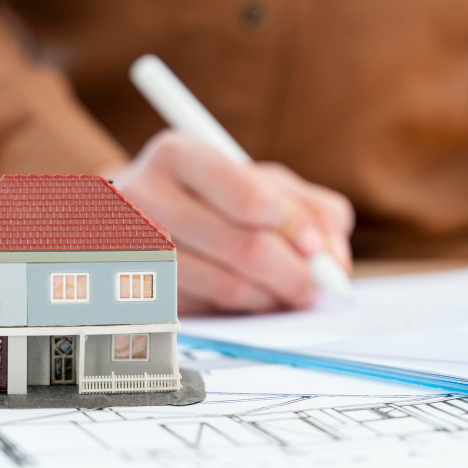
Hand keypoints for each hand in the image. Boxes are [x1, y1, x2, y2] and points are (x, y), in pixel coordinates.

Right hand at [106, 130, 353, 313]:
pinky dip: (244, 311)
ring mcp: (134, 249)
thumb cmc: (214, 194)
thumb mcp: (262, 181)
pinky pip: (209, 313)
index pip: (251, 198)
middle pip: (244, 248)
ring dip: (272, 297)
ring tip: (287, 292)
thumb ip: (310, 209)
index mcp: (179, 155)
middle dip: (295, 274)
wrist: (136, 215)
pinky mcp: (138, 293)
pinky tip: (253, 299)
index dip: (294, 227)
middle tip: (316, 287)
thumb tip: (334, 259)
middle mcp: (144, 198)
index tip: (316, 248)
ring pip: (228, 287)